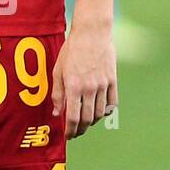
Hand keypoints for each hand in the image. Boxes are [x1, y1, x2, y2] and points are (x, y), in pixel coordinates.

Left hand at [51, 23, 116, 138]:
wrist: (92, 33)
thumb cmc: (72, 50)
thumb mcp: (58, 70)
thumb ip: (58, 93)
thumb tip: (57, 113)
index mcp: (73, 86)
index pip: (73, 117)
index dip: (70, 130)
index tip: (67, 136)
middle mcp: (89, 88)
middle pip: (87, 119)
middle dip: (80, 130)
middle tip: (75, 133)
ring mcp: (103, 85)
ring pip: (100, 113)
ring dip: (92, 122)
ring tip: (86, 123)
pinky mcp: (113, 80)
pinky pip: (112, 103)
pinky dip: (106, 112)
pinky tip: (100, 113)